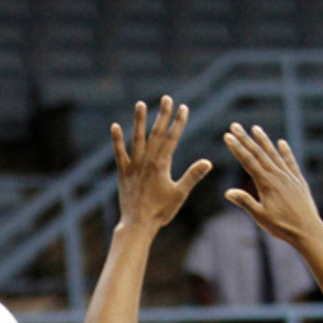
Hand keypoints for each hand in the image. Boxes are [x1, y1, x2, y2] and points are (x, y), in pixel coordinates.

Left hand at [110, 96, 210, 231]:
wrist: (137, 224)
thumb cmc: (160, 211)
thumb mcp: (180, 193)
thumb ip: (192, 176)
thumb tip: (207, 162)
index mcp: (162, 164)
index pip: (172, 138)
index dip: (178, 122)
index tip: (183, 107)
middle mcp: (147, 161)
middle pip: (156, 134)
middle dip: (162, 115)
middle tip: (166, 98)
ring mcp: (133, 165)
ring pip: (137, 139)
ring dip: (139, 121)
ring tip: (140, 104)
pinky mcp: (123, 172)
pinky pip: (119, 153)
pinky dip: (117, 140)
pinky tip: (115, 126)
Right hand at [222, 123, 322, 245]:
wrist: (308, 231)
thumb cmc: (282, 227)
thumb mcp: (260, 216)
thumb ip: (245, 202)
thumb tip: (228, 192)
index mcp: (266, 183)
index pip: (248, 161)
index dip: (237, 148)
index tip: (228, 136)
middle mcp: (278, 176)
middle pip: (259, 153)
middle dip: (245, 138)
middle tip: (235, 125)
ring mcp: (289, 177)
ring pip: (274, 154)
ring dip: (264, 141)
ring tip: (255, 128)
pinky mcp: (298, 181)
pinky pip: (290, 162)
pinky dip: (285, 152)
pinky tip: (281, 143)